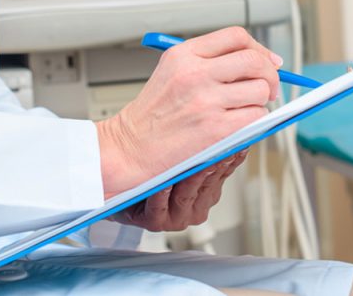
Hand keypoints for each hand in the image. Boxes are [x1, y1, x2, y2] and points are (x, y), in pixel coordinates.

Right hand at [96, 27, 280, 196]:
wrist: (130, 147)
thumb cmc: (152, 115)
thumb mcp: (171, 71)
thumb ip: (208, 61)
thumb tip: (256, 62)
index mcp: (184, 54)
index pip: (236, 37)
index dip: (259, 48)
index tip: (268, 61)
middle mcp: (195, 73)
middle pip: (254, 61)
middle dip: (270, 75)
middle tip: (269, 87)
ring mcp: (206, 100)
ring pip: (260, 90)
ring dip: (261, 101)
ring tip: (246, 109)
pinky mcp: (216, 128)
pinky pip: (256, 117)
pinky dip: (255, 121)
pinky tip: (240, 124)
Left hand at [113, 151, 247, 231]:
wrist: (115, 185)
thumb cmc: (150, 169)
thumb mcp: (183, 156)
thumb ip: (206, 148)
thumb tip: (232, 130)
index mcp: (207, 193)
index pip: (224, 172)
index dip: (230, 156)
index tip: (238, 142)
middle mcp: (194, 207)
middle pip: (207, 183)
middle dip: (211, 163)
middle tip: (218, 146)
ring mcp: (176, 217)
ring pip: (186, 195)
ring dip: (190, 176)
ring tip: (195, 160)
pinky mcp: (156, 222)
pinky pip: (160, 206)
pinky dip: (162, 192)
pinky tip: (164, 181)